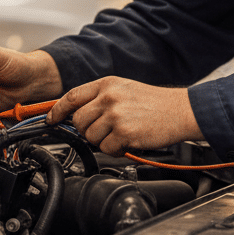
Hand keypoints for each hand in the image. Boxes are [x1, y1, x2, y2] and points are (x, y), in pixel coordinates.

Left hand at [46, 77, 200, 155]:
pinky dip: (116, 150)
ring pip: (91, 137)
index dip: (57, 110)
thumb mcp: (124, 90)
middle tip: (105, 132)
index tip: (51, 119)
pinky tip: (128, 141)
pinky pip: (106, 149)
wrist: (181, 111)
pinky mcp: (124, 132)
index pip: (71, 97)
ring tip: (121, 134)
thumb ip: (101, 98)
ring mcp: (116, 115)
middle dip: (87, 131)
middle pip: (79, 121)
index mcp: (107, 84)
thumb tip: (78, 115)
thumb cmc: (155, 103)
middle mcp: (108, 97)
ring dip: (103, 141)